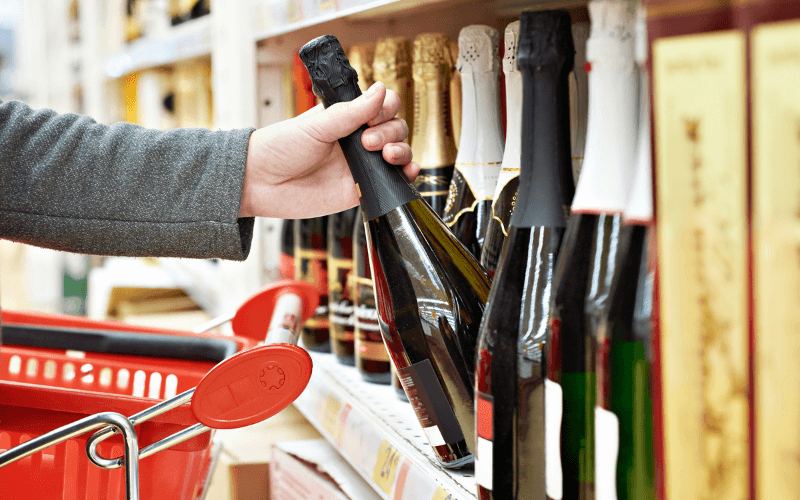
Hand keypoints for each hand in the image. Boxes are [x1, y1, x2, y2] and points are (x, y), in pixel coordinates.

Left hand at [239, 82, 417, 218]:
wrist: (261, 183)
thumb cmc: (279, 149)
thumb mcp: (315, 125)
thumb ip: (350, 111)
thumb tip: (380, 89)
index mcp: (346, 118)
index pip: (381, 105)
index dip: (385, 108)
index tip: (372, 117)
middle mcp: (357, 140)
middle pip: (395, 128)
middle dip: (389, 132)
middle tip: (366, 141)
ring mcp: (360, 165)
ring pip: (399, 152)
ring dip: (402, 150)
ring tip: (385, 155)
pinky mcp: (361, 190)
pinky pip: (392, 182)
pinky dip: (406, 175)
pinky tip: (406, 170)